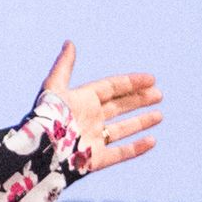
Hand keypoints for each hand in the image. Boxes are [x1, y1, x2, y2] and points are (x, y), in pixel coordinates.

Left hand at [38, 43, 160, 172]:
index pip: (111, 88)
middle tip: (159, 94)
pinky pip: (121, 153)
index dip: (130, 83)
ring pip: (122, 130)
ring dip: (141, 122)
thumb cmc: (47, 115)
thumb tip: (69, 42)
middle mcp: (89, 119)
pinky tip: (152, 140)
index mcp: (82, 100)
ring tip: (159, 115)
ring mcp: (93, 139)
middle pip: (119, 107)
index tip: (151, 79)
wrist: (42, 148)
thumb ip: (64, 65)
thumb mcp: (55, 85)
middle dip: (139, 100)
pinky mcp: (96, 159)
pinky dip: (137, 148)